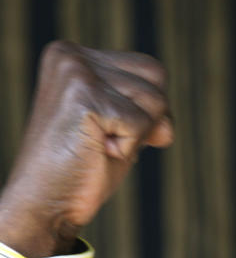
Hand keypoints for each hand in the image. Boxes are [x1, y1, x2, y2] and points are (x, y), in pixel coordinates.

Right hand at [0, 41, 173, 257]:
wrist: (45, 202)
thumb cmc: (83, 167)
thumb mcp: (119, 125)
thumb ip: (144, 105)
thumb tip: (167, 125)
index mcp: (73, 55)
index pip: (150, 70)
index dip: (148, 109)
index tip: (112, 130)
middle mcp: (70, 56)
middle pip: (157, 76)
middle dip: (149, 117)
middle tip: (108, 140)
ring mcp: (75, 73)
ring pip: (156, 99)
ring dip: (139, 134)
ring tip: (100, 145)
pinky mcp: (84, 98)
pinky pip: (142, 123)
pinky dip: (130, 147)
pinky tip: (97, 151)